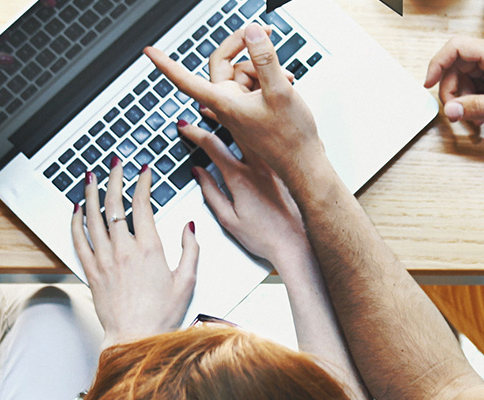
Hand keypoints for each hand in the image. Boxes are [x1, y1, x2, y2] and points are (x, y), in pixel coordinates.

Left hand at [70, 157, 199, 347]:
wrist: (135, 338)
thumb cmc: (161, 315)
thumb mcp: (187, 281)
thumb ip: (190, 250)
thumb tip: (188, 227)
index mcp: (149, 249)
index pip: (142, 204)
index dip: (143, 182)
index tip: (144, 171)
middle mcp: (123, 250)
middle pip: (114, 204)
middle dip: (114, 178)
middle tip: (115, 164)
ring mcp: (104, 260)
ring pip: (93, 217)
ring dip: (91, 193)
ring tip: (91, 175)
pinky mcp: (91, 272)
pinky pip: (78, 240)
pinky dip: (76, 221)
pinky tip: (76, 209)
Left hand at [144, 24, 318, 176]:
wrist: (303, 162)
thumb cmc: (290, 138)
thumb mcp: (280, 91)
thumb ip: (265, 60)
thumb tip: (251, 33)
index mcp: (224, 103)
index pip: (185, 81)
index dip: (166, 64)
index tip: (150, 52)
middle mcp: (227, 105)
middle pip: (223, 64)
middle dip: (245, 50)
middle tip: (264, 34)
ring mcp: (238, 107)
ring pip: (243, 72)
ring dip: (264, 67)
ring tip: (286, 78)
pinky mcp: (250, 109)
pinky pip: (253, 84)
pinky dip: (268, 79)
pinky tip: (286, 83)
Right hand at [177, 120, 314, 276]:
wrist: (299, 245)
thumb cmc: (266, 238)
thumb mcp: (228, 220)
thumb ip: (210, 193)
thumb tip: (198, 172)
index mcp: (240, 177)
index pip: (211, 145)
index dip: (194, 132)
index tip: (184, 126)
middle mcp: (258, 166)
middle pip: (235, 128)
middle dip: (217, 113)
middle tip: (205, 105)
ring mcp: (275, 165)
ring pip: (256, 131)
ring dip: (240, 117)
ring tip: (229, 109)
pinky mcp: (287, 169)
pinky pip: (271, 142)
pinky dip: (260, 130)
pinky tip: (257, 126)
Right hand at [424, 35, 483, 123]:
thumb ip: (477, 107)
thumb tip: (451, 111)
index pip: (455, 48)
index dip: (437, 64)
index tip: (428, 84)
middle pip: (458, 65)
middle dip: (453, 90)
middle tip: (456, 113)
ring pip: (466, 75)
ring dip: (464, 97)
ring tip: (475, 118)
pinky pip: (478, 82)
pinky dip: (475, 98)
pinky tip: (482, 115)